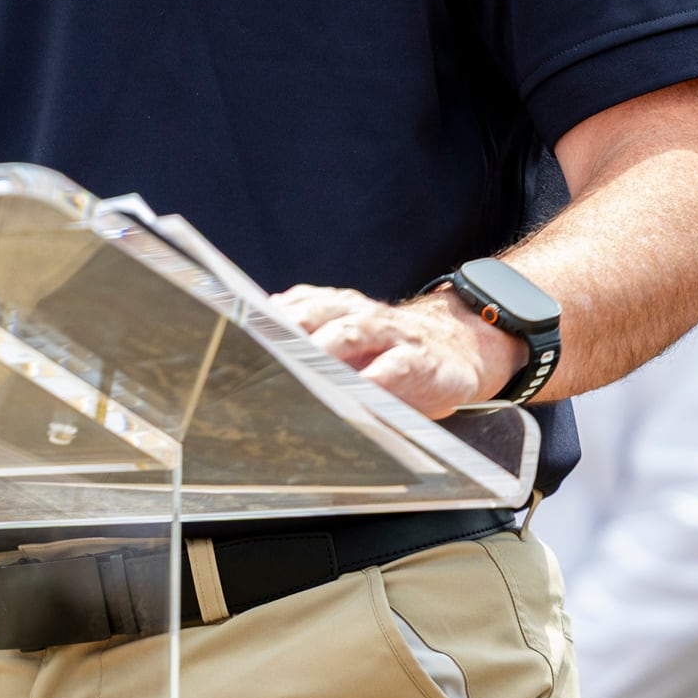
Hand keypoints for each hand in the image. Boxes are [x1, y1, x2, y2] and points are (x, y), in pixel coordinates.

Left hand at [276, 284, 519, 418]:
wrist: (459, 346)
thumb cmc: (389, 350)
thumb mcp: (348, 336)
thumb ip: (309, 337)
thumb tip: (254, 351)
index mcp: (336, 307)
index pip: (294, 306)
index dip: (265, 319)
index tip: (238, 334)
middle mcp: (359, 314)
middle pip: (314, 316)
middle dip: (286, 332)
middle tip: (260, 352)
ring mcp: (389, 335)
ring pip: (349, 333)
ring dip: (321, 347)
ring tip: (300, 365)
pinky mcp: (418, 361)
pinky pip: (392, 367)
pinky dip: (372, 378)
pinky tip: (356, 390)